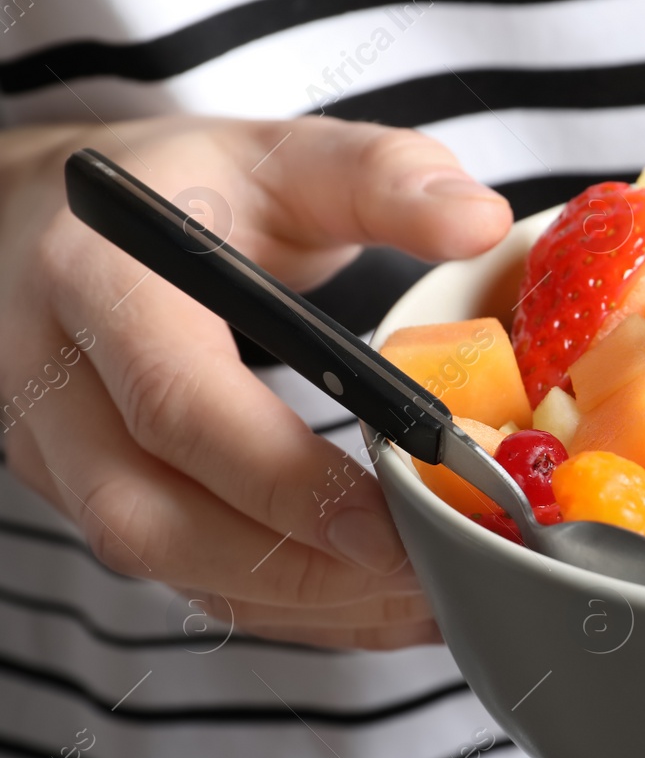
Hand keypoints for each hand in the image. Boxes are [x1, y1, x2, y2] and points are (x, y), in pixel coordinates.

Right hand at [0, 117, 511, 649]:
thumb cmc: (180, 186)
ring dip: (298, 599)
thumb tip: (483, 219)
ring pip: (164, 564)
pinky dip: (282, 604)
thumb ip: (381, 176)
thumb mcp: (277, 153)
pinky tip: (375, 604)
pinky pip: (178, 576)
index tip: (393, 520)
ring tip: (421, 596)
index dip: (285, 478)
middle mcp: (50, 379)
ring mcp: (54, 451)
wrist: (48, 220)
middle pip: (151, 514)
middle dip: (297, 566)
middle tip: (424, 572)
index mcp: (96, 279)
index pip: (177, 403)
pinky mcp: (86, 495)